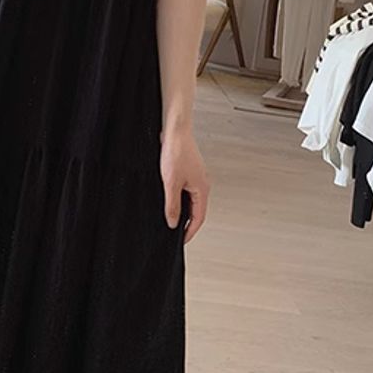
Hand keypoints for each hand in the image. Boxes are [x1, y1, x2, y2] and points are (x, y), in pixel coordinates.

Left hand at [160, 125, 208, 244]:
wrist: (176, 131)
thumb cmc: (176, 152)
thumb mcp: (170, 183)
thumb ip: (172, 205)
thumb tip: (173, 223)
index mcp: (202, 189)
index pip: (199, 218)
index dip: (190, 232)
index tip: (181, 241)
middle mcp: (203, 184)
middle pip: (197, 210)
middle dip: (188, 223)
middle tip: (176, 233)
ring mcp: (197, 177)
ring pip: (192, 201)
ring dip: (184, 211)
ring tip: (172, 219)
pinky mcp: (191, 171)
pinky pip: (188, 191)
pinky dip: (181, 200)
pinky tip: (171, 200)